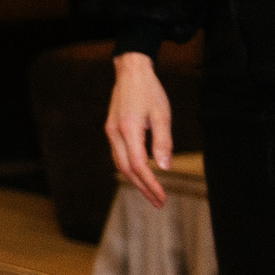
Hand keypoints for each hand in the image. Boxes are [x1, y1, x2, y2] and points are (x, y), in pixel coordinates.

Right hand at [105, 51, 173, 208]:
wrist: (130, 72)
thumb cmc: (149, 91)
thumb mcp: (163, 115)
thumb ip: (163, 142)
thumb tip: (164, 167)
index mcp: (128, 129)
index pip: (138, 165)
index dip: (150, 184)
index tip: (163, 197)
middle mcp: (115, 133)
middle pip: (125, 169)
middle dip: (142, 187)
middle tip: (159, 202)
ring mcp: (110, 131)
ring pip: (120, 163)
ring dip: (135, 180)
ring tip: (152, 192)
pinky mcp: (112, 129)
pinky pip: (119, 154)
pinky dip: (130, 168)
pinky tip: (142, 173)